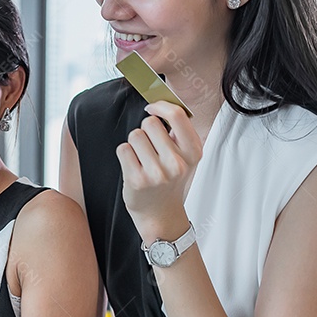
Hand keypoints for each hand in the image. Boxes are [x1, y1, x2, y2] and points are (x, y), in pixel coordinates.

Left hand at [116, 101, 201, 239]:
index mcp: (193, 152)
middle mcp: (177, 163)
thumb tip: (161, 102)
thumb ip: (179, 132)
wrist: (160, 214)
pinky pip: (123, 149)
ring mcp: (157, 173)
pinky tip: (134, 167)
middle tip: (150, 147)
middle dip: (146, 130)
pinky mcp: (137, 180)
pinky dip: (125, 155)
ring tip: (142, 159)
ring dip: (134, 143)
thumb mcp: (186, 157)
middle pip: (150, 122)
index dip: (160, 106)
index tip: (152, 108)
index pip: (177, 115)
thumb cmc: (171, 181)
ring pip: (135, 135)